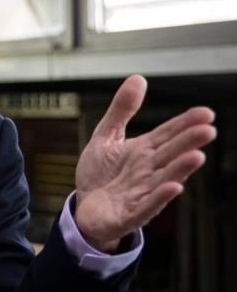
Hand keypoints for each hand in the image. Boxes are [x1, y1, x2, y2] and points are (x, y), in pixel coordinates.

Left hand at [75, 75, 215, 251]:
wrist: (84, 208)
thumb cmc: (100, 174)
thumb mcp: (105, 136)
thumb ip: (121, 110)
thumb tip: (138, 78)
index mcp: (144, 151)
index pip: (168, 134)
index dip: (185, 124)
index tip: (206, 112)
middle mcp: (147, 171)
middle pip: (170, 154)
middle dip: (188, 143)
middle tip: (208, 129)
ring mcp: (141, 193)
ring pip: (164, 179)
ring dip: (180, 169)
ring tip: (196, 155)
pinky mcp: (130, 214)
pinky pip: (147, 206)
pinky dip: (160, 197)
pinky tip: (173, 187)